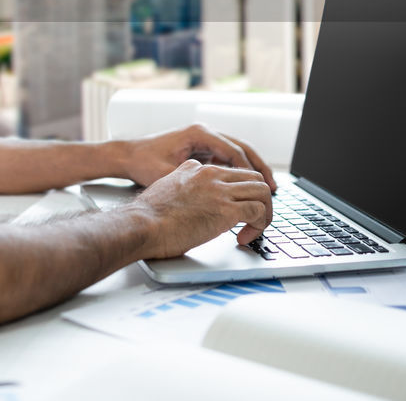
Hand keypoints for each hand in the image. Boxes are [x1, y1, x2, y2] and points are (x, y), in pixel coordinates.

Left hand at [117, 123, 276, 192]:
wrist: (127, 154)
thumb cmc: (143, 162)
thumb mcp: (167, 173)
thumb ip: (192, 180)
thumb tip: (215, 192)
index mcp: (199, 133)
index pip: (233, 151)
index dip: (248, 171)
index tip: (259, 188)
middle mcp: (205, 132)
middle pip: (241, 147)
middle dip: (258, 167)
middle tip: (272, 186)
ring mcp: (204, 138)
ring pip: (237, 151)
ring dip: (252, 167)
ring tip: (266, 185)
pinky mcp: (201, 147)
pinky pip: (227, 157)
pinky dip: (239, 169)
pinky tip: (246, 185)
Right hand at [130, 159, 272, 256]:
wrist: (141, 224)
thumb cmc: (148, 215)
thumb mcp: (165, 187)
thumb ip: (181, 185)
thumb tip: (187, 196)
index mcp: (198, 169)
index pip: (233, 173)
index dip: (240, 193)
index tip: (237, 210)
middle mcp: (212, 175)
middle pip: (254, 177)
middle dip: (260, 199)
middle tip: (254, 219)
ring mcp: (220, 191)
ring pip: (263, 191)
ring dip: (264, 212)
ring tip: (254, 229)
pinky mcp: (226, 211)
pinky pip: (258, 211)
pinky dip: (259, 226)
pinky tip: (243, 238)